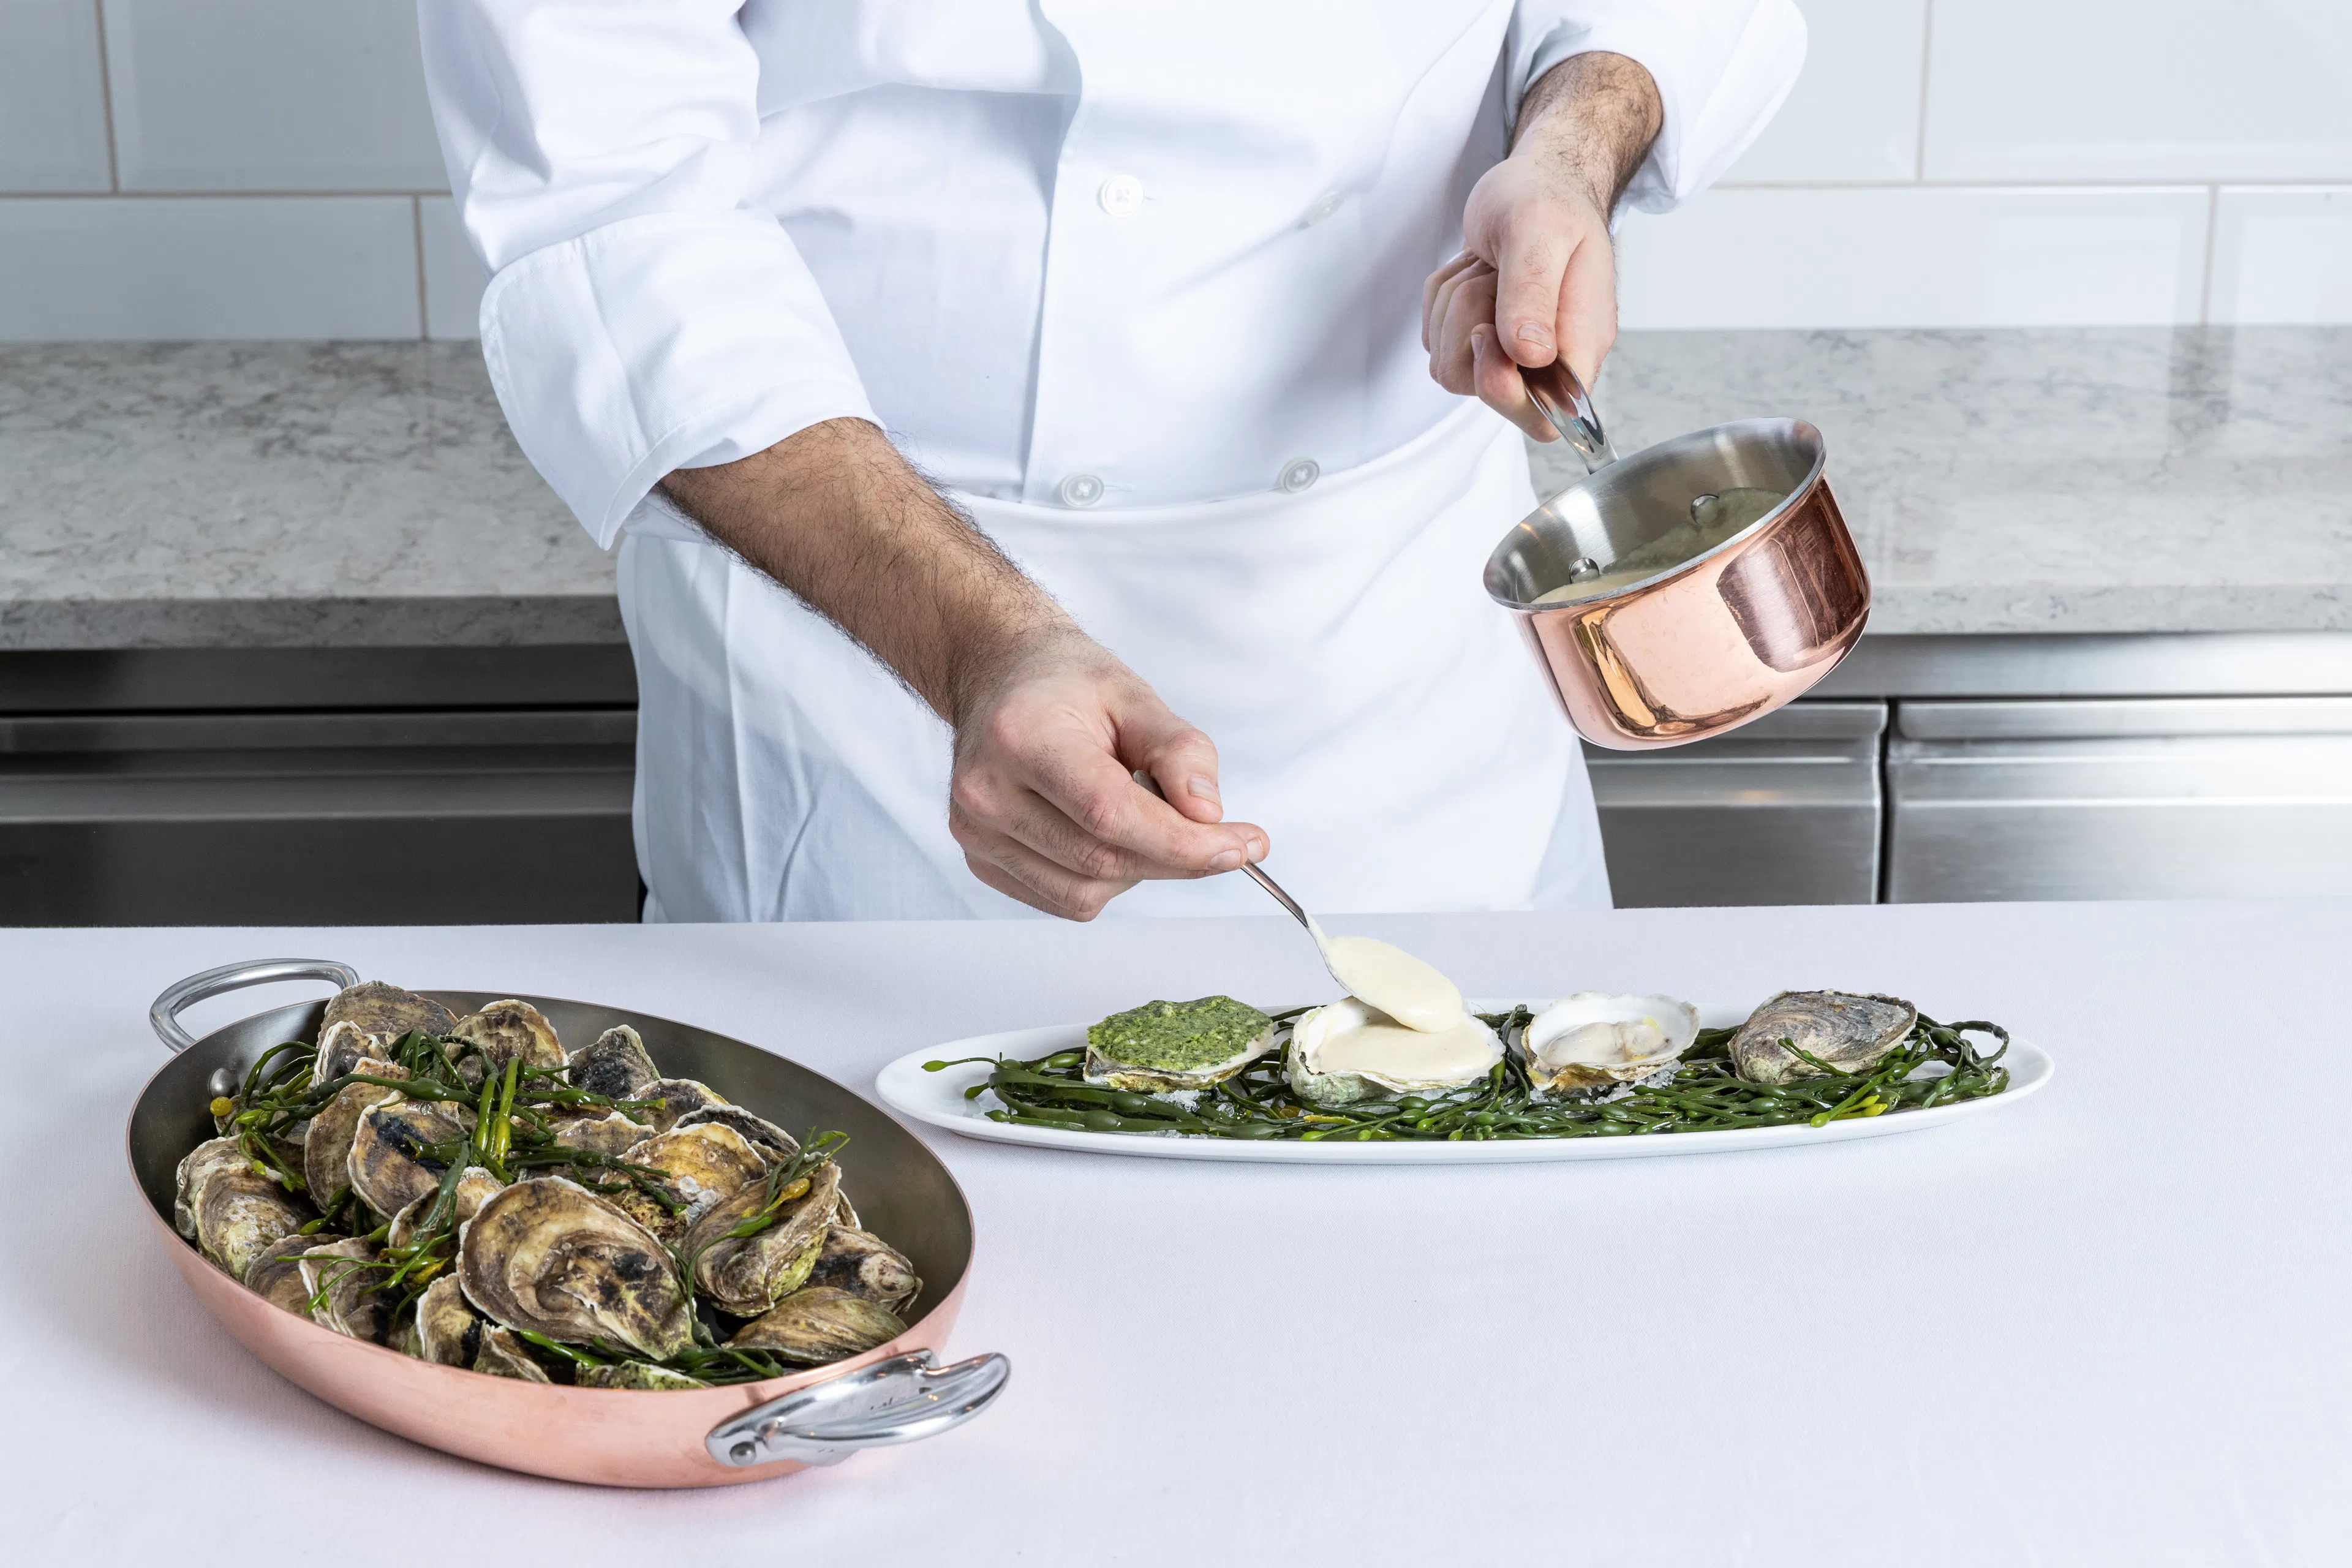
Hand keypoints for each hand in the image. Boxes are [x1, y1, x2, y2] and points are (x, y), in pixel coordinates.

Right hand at [947, 628, 1267, 919]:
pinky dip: (1105, 880)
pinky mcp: (981, 860)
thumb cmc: (1066, 686)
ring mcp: (976, 832)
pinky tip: (1108, 835)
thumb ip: (1180, 752)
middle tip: (1225, 842)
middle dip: (1177, 858)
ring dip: (1140, 870)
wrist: (1000, 681)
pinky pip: (1064, 900)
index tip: (1239, 847)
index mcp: (1020, 737)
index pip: (1109, 813)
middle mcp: (986, 791)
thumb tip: (1207, 815)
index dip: (1181, 842)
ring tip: (1146, 818)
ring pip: (1085, 892)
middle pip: (1101, 860)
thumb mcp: (1135, 695)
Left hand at [1421, 51, 1660, 439]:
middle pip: (1485, 391)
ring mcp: (1508, 357)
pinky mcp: (1474, 344)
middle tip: (1492, 281)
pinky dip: (1441, 303)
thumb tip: (1530, 355)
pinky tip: (1474, 273)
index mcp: (1581, 343)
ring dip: (1454, 308)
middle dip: (1470, 330)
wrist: (1533, 184)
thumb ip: (1534, 292)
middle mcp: (1547, 361)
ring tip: (1489, 269)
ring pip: (1451, 364)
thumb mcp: (1541, 231)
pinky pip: (1435, 341)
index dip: (1509, 390)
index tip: (1491, 334)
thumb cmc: (1547, 202)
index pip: (1549, 413)